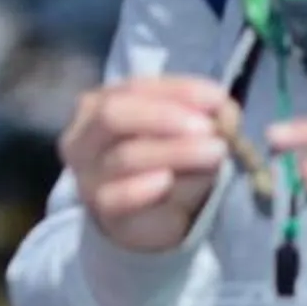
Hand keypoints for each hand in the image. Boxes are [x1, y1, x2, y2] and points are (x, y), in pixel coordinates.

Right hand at [56, 76, 234, 253]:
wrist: (153, 216)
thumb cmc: (169, 161)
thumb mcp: (188, 133)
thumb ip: (206, 117)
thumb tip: (222, 113)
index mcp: (99, 107)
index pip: (134, 88)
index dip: (178, 91)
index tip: (218, 98)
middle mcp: (84, 137)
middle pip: (113, 115)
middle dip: (163, 117)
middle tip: (208, 127)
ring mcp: (89, 175)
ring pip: (124, 157)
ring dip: (175, 151)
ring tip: (215, 152)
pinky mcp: (102, 210)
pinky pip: (117, 197)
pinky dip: (141, 188)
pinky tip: (165, 182)